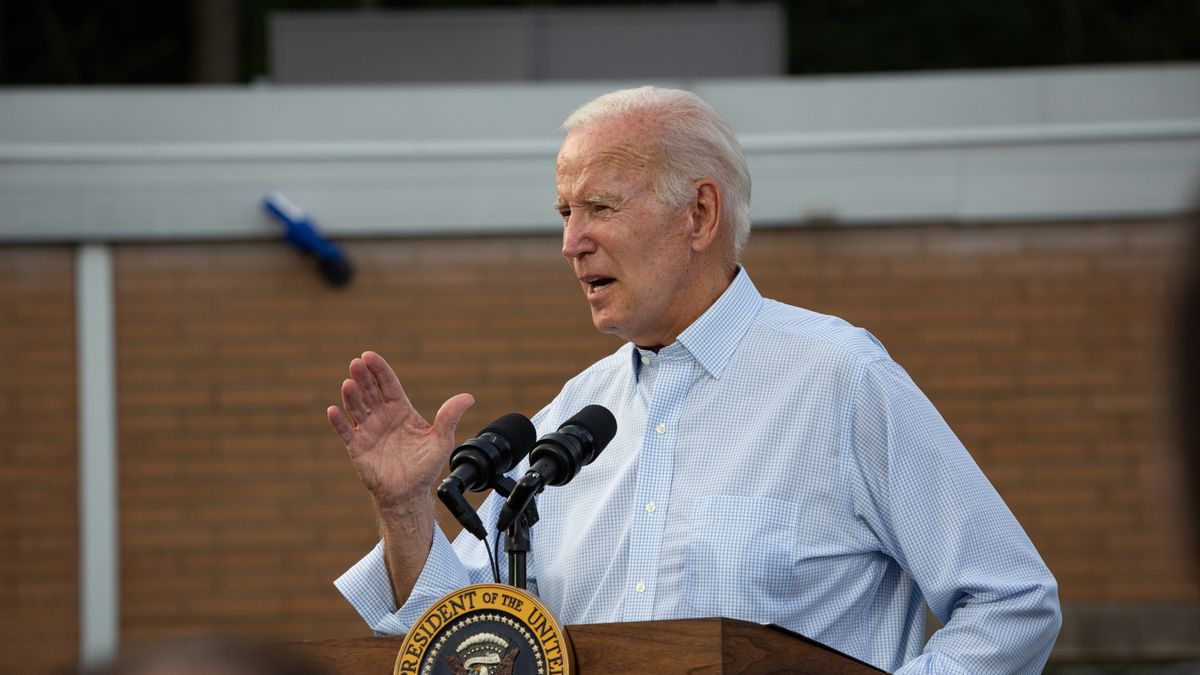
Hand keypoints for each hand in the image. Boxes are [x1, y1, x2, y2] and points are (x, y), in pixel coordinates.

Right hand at [327, 351, 473, 513]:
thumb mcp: (441, 440)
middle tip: (356, 363)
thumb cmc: (425, 466)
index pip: (388, 384)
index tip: (369, 356)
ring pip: (356, 408)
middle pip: (370, 391)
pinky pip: (345, 431)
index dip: (379, 370)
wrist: (408, 493)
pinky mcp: (357, 446)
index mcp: (401, 410)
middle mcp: (382, 416)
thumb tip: (468, 397)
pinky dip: (338, 421)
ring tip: (348, 384)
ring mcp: (368, 430)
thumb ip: (449, 417)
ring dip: (350, 395)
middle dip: (363, 377)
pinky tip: (333, 410)